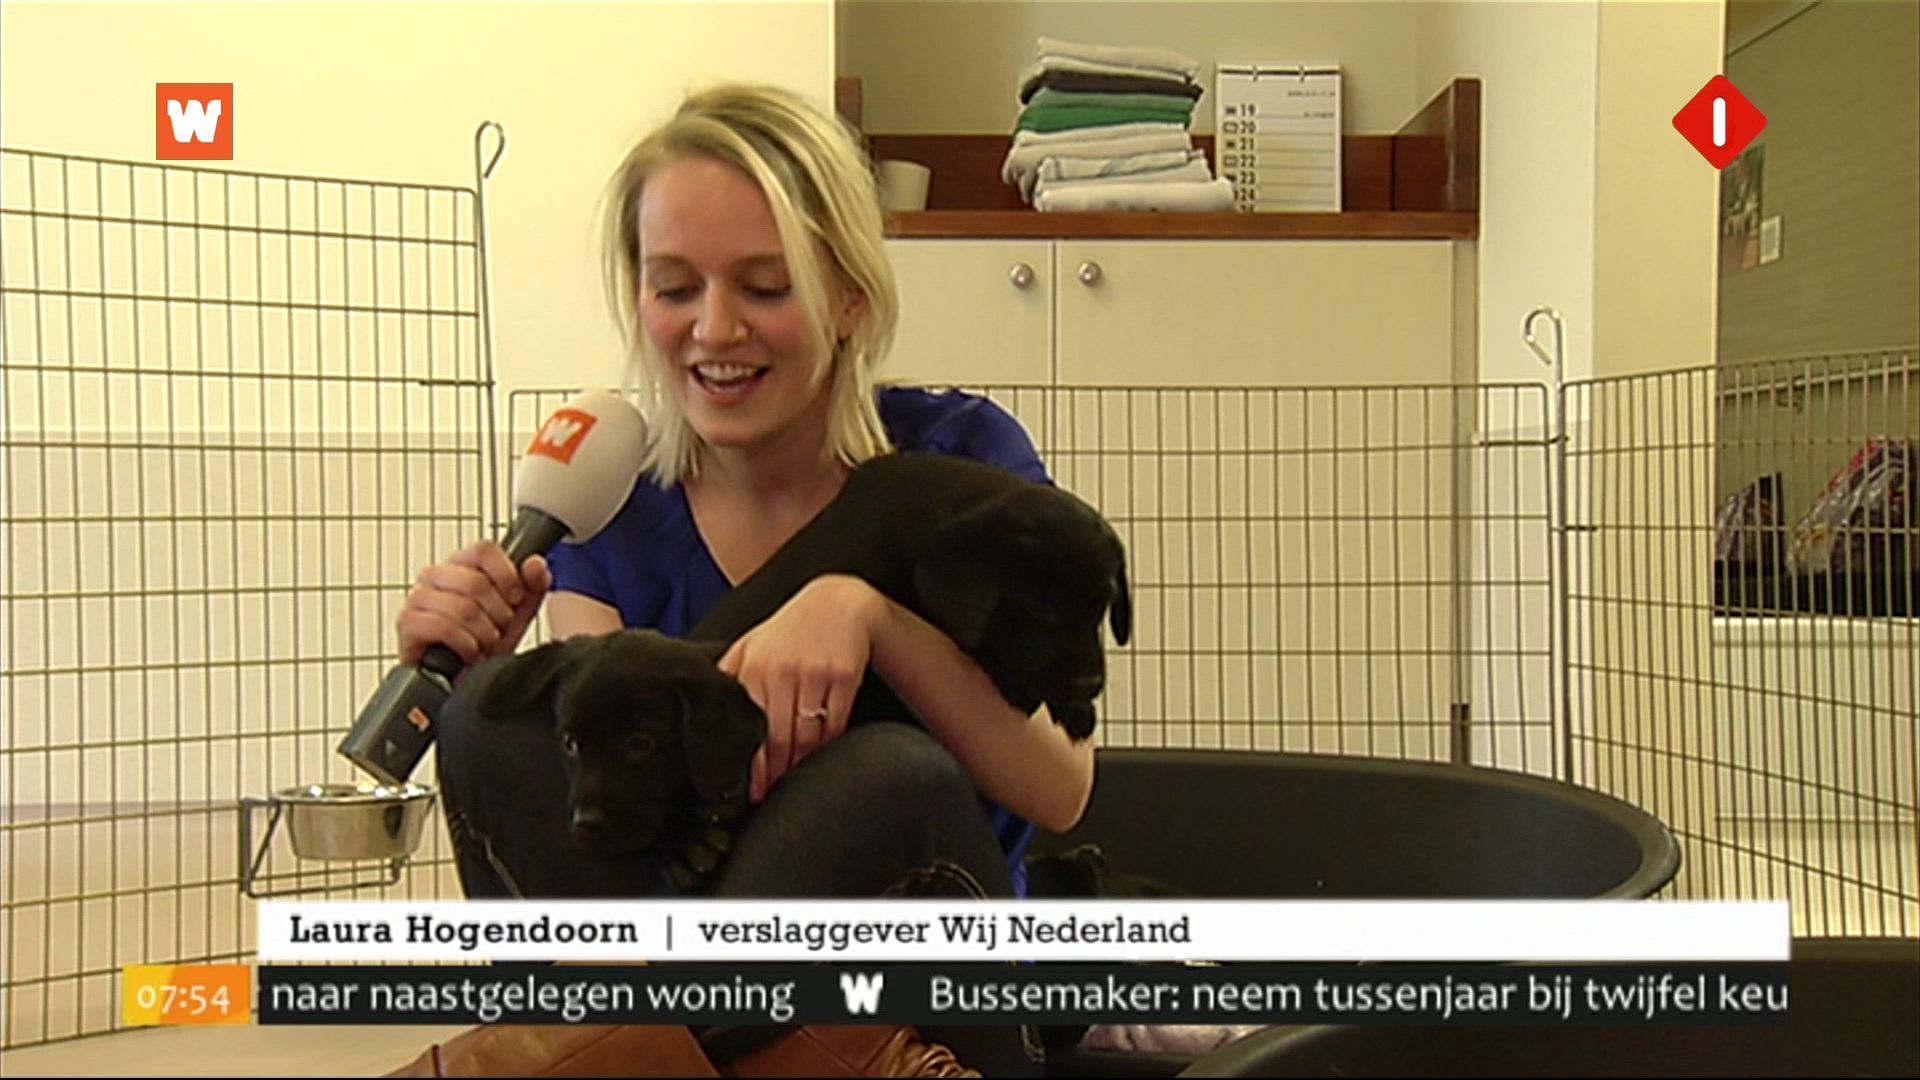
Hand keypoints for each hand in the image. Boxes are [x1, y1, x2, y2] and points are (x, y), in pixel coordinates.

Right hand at [395, 542, 551, 665]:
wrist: (463, 679)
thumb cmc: (485, 641)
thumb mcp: (518, 613)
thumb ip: (533, 585)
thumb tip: (536, 564)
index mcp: (462, 564)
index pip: (484, 549)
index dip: (507, 574)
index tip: (515, 597)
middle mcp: (436, 575)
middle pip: (476, 582)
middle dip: (498, 614)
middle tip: (499, 629)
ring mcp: (418, 597)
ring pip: (462, 607)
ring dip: (483, 633)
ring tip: (485, 643)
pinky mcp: (407, 623)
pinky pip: (443, 627)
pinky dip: (465, 644)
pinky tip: (469, 651)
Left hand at [717, 575, 884, 802]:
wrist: (840, 602)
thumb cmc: (791, 629)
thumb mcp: (753, 643)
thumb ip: (728, 672)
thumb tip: (698, 704)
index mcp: (754, 666)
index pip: (749, 727)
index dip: (751, 765)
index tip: (751, 789)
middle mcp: (782, 670)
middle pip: (778, 737)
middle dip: (775, 772)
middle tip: (772, 792)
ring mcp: (815, 672)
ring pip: (808, 734)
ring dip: (801, 763)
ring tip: (794, 780)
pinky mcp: (844, 675)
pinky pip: (836, 722)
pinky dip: (828, 744)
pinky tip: (821, 756)